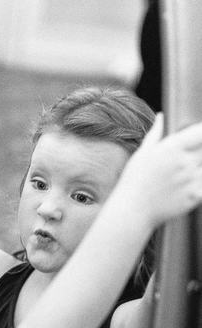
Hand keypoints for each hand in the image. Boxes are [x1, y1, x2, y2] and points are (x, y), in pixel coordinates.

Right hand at [119, 113, 201, 227]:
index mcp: (172, 148)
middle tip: (185, 162)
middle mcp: (184, 162)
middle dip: (199, 153)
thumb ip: (156, 134)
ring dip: (199, 169)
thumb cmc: (134, 181)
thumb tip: (161, 117)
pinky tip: (186, 187)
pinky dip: (199, 185)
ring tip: (183, 175)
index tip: (197, 138)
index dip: (200, 134)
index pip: (200, 133)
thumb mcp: (142, 153)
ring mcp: (191, 180)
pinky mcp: (195, 196)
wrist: (132, 210)